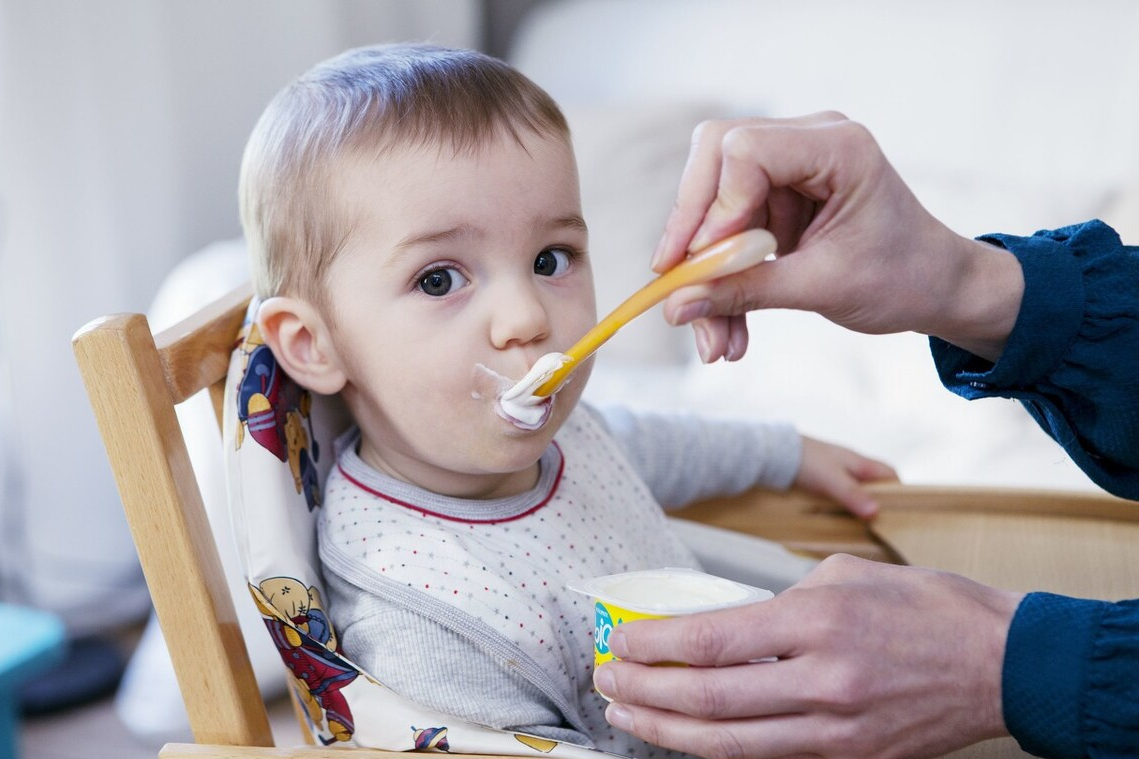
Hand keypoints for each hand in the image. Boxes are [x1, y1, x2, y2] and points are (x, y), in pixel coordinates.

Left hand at [594, 554, 1022, 758]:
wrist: (1004, 663)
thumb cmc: (925, 608)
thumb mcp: (842, 576)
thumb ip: (775, 605)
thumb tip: (718, 627)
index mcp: (816, 620)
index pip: (709, 640)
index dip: (651, 645)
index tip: (618, 641)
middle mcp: (822, 681)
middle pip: (706, 698)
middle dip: (643, 691)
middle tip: (606, 681)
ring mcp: (837, 731)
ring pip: (728, 743)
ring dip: (666, 731)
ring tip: (626, 714)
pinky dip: (718, 749)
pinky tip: (687, 737)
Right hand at [654, 113, 1023, 363]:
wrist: (937, 289)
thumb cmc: (903, 279)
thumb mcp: (822, 288)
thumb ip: (747, 290)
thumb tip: (677, 306)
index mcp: (837, 146)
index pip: (745, 151)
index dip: (712, 209)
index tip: (699, 268)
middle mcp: (809, 141)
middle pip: (714, 160)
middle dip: (691, 232)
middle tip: (677, 290)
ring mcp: (791, 166)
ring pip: (713, 203)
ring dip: (705, 271)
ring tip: (713, 340)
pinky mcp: (777, 195)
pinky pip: (727, 227)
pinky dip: (722, 278)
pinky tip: (726, 329)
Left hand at [795, 436, 897, 518]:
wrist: (775, 453)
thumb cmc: (806, 462)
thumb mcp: (832, 480)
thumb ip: (853, 495)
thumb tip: (877, 512)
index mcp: (860, 463)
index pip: (890, 475)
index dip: (899, 491)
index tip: (900, 512)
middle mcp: (852, 466)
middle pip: (875, 485)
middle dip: (880, 502)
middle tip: (881, 525)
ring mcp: (837, 472)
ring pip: (857, 490)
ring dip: (860, 505)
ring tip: (862, 527)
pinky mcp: (822, 480)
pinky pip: (840, 493)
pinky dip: (844, 505)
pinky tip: (840, 517)